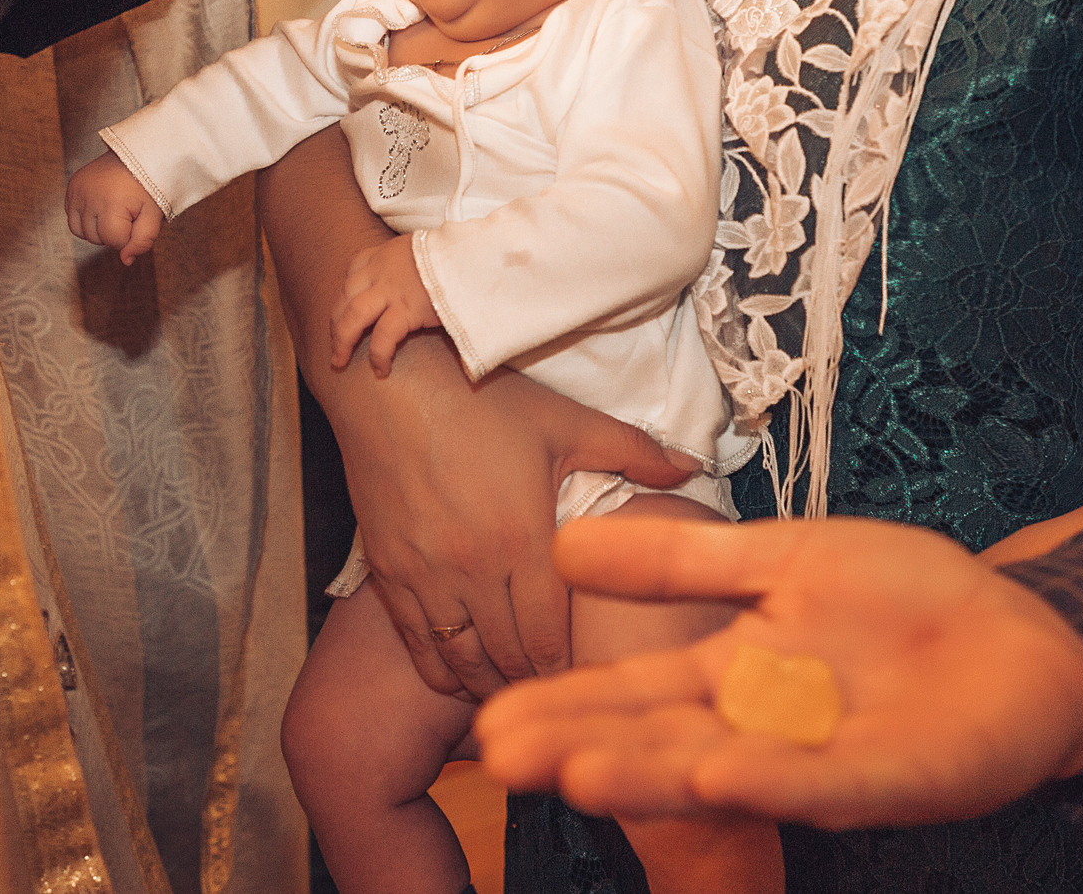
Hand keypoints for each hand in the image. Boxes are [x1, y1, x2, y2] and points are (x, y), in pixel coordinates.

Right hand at [66, 152, 163, 262]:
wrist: (135, 155)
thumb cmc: (147, 185)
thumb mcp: (153, 214)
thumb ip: (143, 241)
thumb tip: (126, 261)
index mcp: (111, 203)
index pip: (114, 240)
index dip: (128, 236)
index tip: (136, 219)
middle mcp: (89, 197)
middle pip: (96, 238)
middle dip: (113, 232)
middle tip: (126, 211)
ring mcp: (77, 191)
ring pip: (81, 232)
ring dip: (97, 228)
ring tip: (113, 211)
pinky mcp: (71, 186)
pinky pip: (72, 218)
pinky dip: (85, 218)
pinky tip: (100, 207)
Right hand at [260, 124, 695, 701]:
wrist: (389, 383)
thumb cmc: (482, 399)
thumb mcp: (565, 422)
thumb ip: (633, 452)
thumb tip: (695, 467)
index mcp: (523, 537)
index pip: (551, 637)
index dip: (569, 672)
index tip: (587, 684)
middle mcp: (472, 567)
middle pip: (509, 656)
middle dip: (534, 684)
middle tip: (557, 699)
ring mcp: (425, 574)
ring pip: (460, 659)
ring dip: (487, 684)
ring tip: (512, 695)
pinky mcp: (387, 571)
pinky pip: (415, 642)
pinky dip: (439, 670)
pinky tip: (456, 677)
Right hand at [475, 518, 1082, 827]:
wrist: (1024, 634)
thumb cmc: (901, 602)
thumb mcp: (777, 558)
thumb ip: (679, 560)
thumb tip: (562, 545)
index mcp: (732, 679)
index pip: (633, 697)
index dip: (567, 709)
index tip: (493, 726)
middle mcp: (765, 732)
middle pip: (664, 743)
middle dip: (589, 753)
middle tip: (508, 761)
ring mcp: (830, 760)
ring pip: (731, 771)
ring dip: (658, 777)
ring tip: (584, 776)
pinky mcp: (904, 777)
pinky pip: (835, 782)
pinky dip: (779, 782)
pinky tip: (725, 778)